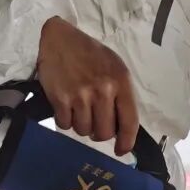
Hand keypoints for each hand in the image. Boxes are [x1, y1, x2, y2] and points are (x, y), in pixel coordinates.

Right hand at [36, 17, 139, 156]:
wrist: (59, 38)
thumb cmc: (90, 54)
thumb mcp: (114, 68)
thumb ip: (121, 95)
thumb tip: (123, 128)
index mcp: (120, 81)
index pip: (130, 122)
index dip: (127, 142)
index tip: (122, 150)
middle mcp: (102, 90)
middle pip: (104, 133)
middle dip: (99, 132)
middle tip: (94, 121)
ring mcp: (80, 95)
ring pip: (84, 131)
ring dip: (81, 125)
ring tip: (79, 109)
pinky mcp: (60, 99)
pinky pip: (65, 125)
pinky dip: (65, 120)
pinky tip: (66, 106)